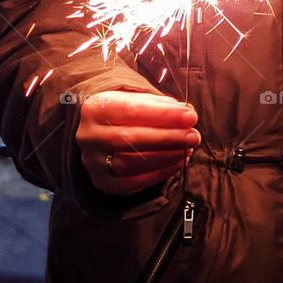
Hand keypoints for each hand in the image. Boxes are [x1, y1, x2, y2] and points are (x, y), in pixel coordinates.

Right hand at [77, 90, 200, 196]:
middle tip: (193, 136)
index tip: (190, 116)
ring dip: (166, 156)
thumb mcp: (134, 99)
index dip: (164, 114)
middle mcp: (89, 135)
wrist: (97, 133)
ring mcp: (93, 162)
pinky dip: (158, 174)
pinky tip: (176, 164)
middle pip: (132, 138)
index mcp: (95, 107)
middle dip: (168, 137)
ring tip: (187, 149)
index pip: (132, 110)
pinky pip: (132, 182)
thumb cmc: (122, 113)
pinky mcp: (102, 182)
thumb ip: (158, 105)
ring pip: (132, 162)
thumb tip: (186, 113)